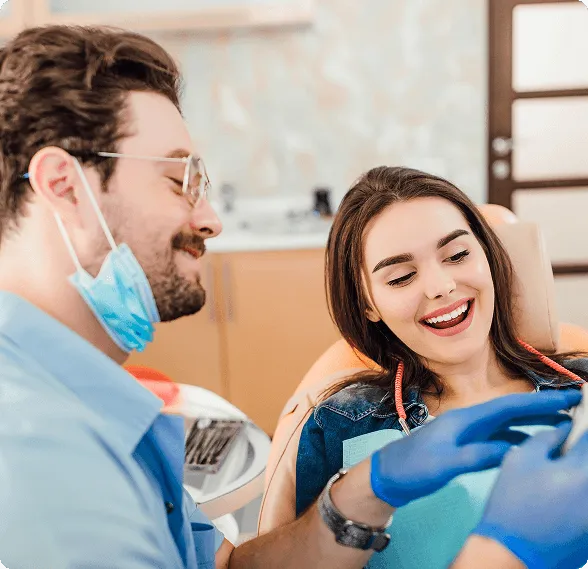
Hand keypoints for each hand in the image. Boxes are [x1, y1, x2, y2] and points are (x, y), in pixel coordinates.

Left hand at [370, 389, 579, 507]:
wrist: (389, 475)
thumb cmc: (411, 467)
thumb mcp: (442, 464)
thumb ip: (474, 456)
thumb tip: (512, 450)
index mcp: (466, 419)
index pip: (509, 406)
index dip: (540, 401)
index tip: (569, 398)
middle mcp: (470, 421)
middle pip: (513, 411)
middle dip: (543, 408)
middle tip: (575, 408)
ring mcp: (469, 433)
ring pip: (509, 423)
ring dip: (534, 422)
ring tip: (563, 426)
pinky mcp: (466, 445)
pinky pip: (501, 437)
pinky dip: (521, 438)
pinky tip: (533, 445)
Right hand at [473, 421, 587, 568]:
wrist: (513, 552)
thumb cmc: (513, 501)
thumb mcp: (520, 460)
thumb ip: (546, 438)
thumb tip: (564, 428)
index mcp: (582, 469)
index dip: (586, 419)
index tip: (582, 412)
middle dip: (581, 452)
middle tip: (566, 451)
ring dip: (580, 471)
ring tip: (561, 473)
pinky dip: (579, 492)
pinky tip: (561, 496)